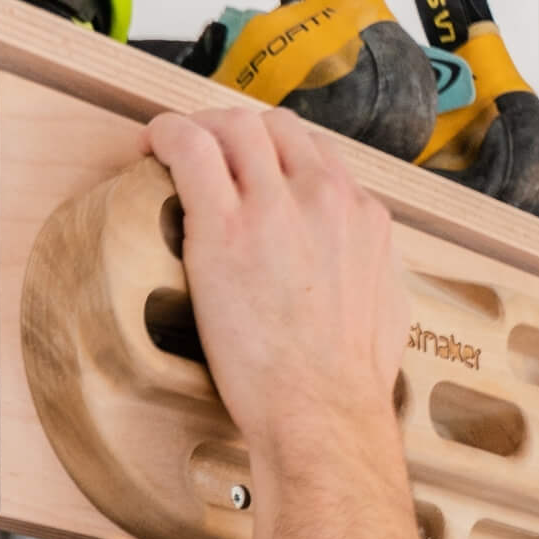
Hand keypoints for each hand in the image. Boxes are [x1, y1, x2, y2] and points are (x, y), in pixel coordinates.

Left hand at [140, 107, 407, 467]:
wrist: (323, 412)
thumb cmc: (348, 384)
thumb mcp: (385, 310)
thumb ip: (368, 273)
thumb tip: (358, 271)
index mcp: (362, 217)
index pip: (317, 155)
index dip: (278, 155)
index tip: (255, 170)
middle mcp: (323, 197)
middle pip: (275, 127)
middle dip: (237, 132)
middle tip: (208, 155)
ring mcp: (273, 206)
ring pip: (233, 126)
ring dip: (200, 129)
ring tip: (172, 150)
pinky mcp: (224, 226)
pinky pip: (190, 147)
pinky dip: (165, 136)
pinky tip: (152, 148)